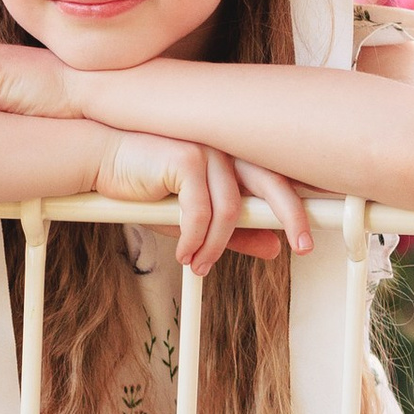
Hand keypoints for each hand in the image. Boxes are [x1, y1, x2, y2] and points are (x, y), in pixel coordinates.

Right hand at [98, 133, 311, 273]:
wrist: (102, 163)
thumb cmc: (146, 187)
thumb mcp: (197, 221)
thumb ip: (235, 233)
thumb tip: (274, 249)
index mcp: (235, 158)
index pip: (278, 179)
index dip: (299, 203)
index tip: (311, 233)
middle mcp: (227, 149)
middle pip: (273, 184)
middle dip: (292, 216)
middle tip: (302, 248)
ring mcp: (209, 149)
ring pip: (232, 210)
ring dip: (217, 247)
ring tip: (198, 264)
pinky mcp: (187, 157)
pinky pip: (202, 211)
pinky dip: (193, 239)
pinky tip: (182, 252)